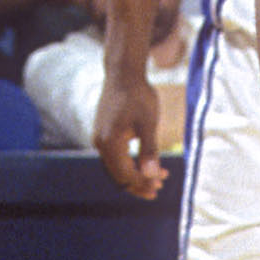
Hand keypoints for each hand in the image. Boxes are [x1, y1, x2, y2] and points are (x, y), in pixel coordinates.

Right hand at [95, 67, 169, 201]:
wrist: (123, 72)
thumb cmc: (139, 95)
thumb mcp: (148, 122)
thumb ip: (149, 150)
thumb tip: (152, 176)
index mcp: (110, 143)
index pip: (126, 175)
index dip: (143, 184)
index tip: (161, 184)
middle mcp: (99, 143)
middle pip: (118, 176)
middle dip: (139, 183)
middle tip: (160, 186)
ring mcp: (98, 138)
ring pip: (115, 167)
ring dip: (134, 174)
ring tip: (156, 176)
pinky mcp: (101, 133)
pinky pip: (114, 156)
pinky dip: (128, 163)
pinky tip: (142, 161)